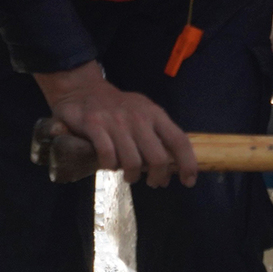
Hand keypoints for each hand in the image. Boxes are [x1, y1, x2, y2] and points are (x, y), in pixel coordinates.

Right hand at [35, 64, 197, 186]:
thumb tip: (170, 168)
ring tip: (129, 176)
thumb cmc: (119, 107)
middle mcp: (139, 118)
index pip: (179, 140)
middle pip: (158, 158)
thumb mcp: (143, 113)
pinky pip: (107, 157)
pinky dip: (110, 166)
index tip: (189, 181)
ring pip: (132, 162)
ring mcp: (116, 122)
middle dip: (158, 176)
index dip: (187, 163)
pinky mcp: (95, 125)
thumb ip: (156, 135)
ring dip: (132, 175)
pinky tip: (109, 165)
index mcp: (155, 114)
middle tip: (153, 182)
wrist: (83, 89)